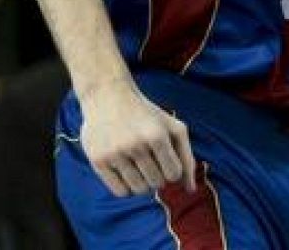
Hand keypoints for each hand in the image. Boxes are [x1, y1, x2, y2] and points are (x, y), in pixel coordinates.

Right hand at [79, 80, 197, 197]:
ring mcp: (114, 153)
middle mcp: (135, 145)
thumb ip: (186, 157)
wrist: (108, 97)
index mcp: (157, 135)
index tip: (167, 161)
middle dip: (158, 177)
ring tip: (140, 168)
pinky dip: (127, 188)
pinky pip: (119, 192)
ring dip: (143, 184)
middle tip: (152, 163)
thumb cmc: (148, 115)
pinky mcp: (97, 161)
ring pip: (138, 190)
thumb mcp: (173, 127)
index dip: (173, 171)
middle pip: (156, 183)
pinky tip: (127, 173)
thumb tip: (191, 190)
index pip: (174, 174)